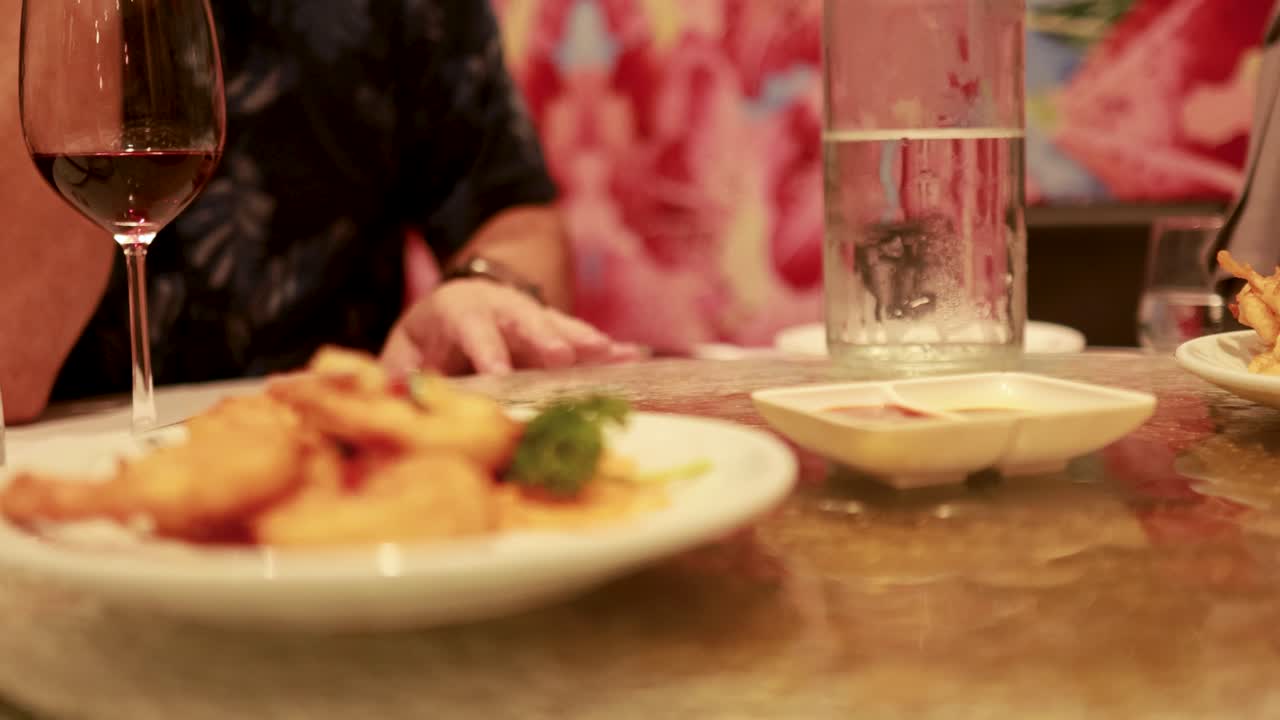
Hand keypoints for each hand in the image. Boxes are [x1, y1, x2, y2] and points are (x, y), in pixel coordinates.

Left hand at [381, 279, 641, 375]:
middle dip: (546, 337)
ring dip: (586, 341)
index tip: (498, 370)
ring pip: (560, 325)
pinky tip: (633, 358)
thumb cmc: (429, 339)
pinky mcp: (557, 332)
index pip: (472, 325)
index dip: (485, 346)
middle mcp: (501, 307)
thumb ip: (396, 374)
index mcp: (458, 309)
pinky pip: (584, 340)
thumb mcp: (404, 349)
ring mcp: (533, 316)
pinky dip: (607, 351)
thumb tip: (378, 400)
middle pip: (526, 318)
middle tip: (563, 357)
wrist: (464, 302)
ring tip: (614, 354)